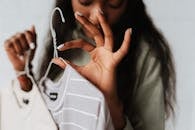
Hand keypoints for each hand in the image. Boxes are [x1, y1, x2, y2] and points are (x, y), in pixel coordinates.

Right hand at [4, 26, 36, 90]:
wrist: (24, 63)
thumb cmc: (29, 54)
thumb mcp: (34, 45)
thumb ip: (34, 35)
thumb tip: (32, 25)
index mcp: (26, 34)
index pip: (27, 32)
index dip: (30, 40)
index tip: (32, 47)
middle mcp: (18, 34)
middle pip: (22, 35)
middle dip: (25, 45)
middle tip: (26, 51)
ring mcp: (12, 38)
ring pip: (16, 40)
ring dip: (20, 49)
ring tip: (21, 53)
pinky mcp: (6, 43)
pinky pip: (11, 44)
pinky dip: (15, 50)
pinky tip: (16, 53)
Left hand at [53, 11, 131, 128]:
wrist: (99, 94)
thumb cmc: (90, 83)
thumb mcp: (77, 72)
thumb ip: (67, 65)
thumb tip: (55, 59)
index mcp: (91, 53)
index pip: (81, 43)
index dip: (70, 44)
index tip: (60, 47)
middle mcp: (100, 51)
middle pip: (94, 33)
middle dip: (86, 23)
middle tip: (77, 14)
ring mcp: (108, 54)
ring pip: (107, 36)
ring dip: (104, 25)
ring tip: (100, 14)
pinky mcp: (114, 61)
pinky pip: (122, 51)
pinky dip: (126, 42)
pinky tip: (129, 32)